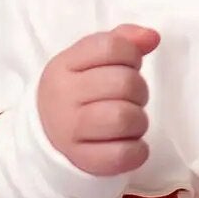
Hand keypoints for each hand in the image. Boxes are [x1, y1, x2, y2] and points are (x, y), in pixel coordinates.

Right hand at [36, 24, 158, 176]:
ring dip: (139, 120)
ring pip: (124, 118)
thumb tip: (152, 37)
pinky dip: (137, 150)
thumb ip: (122, 40)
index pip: (112, 47)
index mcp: (64, 65)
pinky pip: (124, 155)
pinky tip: (130, 143)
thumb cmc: (78, 91)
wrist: (46, 134)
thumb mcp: (89, 59)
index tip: (128, 66)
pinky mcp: (83, 160)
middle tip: (131, 99)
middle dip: (139, 90)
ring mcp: (70, 130)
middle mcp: (63, 96)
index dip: (132, 54)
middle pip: (124, 83)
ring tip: (130, 122)